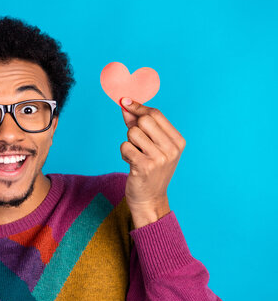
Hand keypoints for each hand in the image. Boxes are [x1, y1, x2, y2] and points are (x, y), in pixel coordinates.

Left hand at [119, 97, 185, 228]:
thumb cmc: (149, 168)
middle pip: (144, 120)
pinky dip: (124, 153)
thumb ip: (138, 124)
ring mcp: (160, 158)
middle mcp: (172, 149)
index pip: (156, 114)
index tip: (125, 101)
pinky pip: (125, 146)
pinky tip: (131, 163)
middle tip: (136, 143)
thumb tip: (125, 104)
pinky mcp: (145, 166)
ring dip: (128, 142)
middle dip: (133, 128)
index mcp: (178, 141)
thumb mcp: (150, 145)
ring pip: (132, 133)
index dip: (138, 107)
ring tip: (135, 155)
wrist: (149, 198)